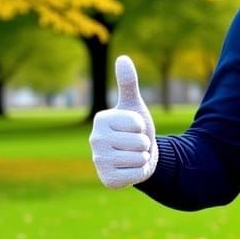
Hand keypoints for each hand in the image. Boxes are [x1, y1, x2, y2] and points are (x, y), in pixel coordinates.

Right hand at [89, 55, 158, 187]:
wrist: (139, 156)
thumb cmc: (135, 129)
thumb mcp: (134, 105)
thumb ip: (128, 83)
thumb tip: (123, 58)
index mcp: (101, 120)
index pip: (136, 124)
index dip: (142, 126)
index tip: (134, 129)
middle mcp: (95, 140)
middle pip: (139, 142)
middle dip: (144, 144)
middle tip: (135, 145)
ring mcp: (99, 161)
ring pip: (139, 158)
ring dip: (143, 158)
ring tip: (134, 155)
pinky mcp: (108, 180)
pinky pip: (138, 174)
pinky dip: (141, 172)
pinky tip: (131, 169)